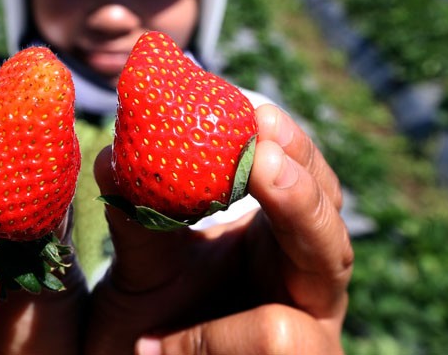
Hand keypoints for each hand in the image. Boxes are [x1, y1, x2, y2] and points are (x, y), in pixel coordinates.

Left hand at [85, 104, 352, 353]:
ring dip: (219, 333)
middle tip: (264, 161)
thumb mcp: (144, 266)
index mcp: (284, 244)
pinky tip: (153, 351)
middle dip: (299, 203)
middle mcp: (309, 289)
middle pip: (334, 244)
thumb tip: (113, 158)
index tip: (261, 116)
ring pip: (293, 336)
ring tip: (159, 334)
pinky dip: (198, 353)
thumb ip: (138, 219)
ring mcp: (310, 340)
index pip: (313, 188)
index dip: (296, 153)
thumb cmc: (153, 319)